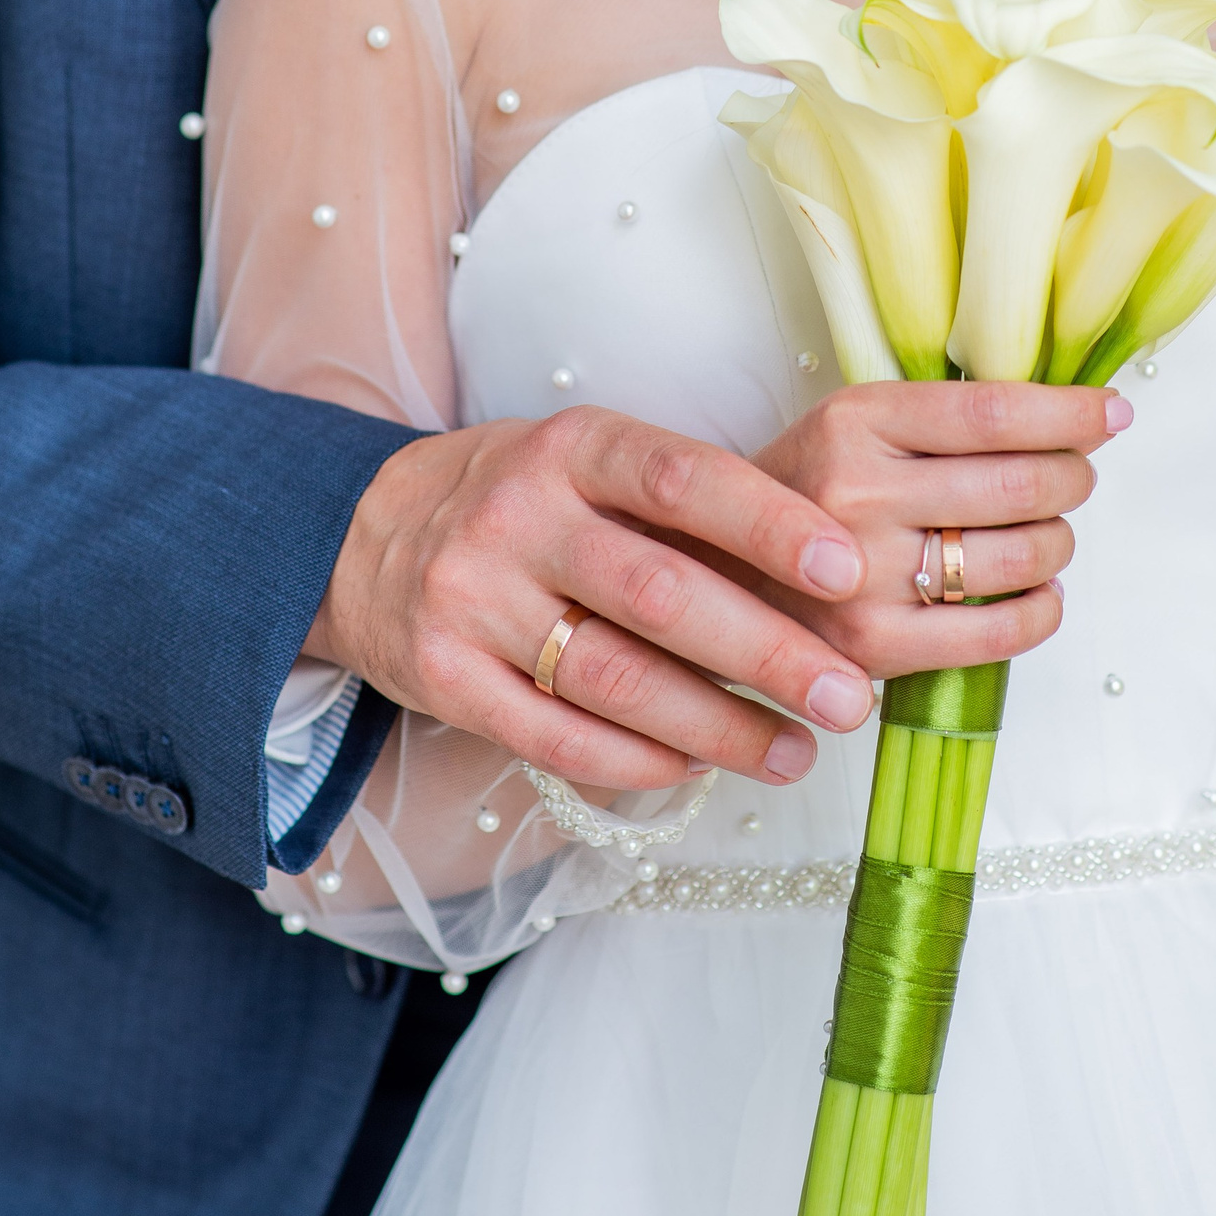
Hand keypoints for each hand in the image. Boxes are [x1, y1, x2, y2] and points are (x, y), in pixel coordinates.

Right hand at [309, 406, 889, 791]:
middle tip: (850, 696)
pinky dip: (639, 761)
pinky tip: (698, 768)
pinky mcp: (443, 681)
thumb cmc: (525, 501)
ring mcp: (472, 601)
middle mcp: (517, 516)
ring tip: (797, 751)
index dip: (768, 523)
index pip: (681, 477)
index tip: (847, 569)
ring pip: (615, 678)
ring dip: (720, 726)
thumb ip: (681, 509)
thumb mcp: (588, 464)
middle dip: (768, 652)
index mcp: (570, 447)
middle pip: (659, 592)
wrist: (366, 537)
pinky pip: (558, 739)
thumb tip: (824, 577)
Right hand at [745, 379, 1129, 675]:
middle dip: (1072, 476)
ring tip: (1047, 533)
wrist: (721, 572)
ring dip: (1060, 542)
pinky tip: (1040, 593)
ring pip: (1021, 552)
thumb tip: (1069, 414)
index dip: (1069, 412)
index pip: (992, 412)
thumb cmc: (808, 492)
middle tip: (1073, 477)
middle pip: (1020, 481)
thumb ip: (942, 418)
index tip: (1112, 412)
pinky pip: (1001, 631)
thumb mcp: (854, 424)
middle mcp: (856, 493)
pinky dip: (1044, 611)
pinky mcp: (875, 649)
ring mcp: (864, 576)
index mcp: (853, 422)